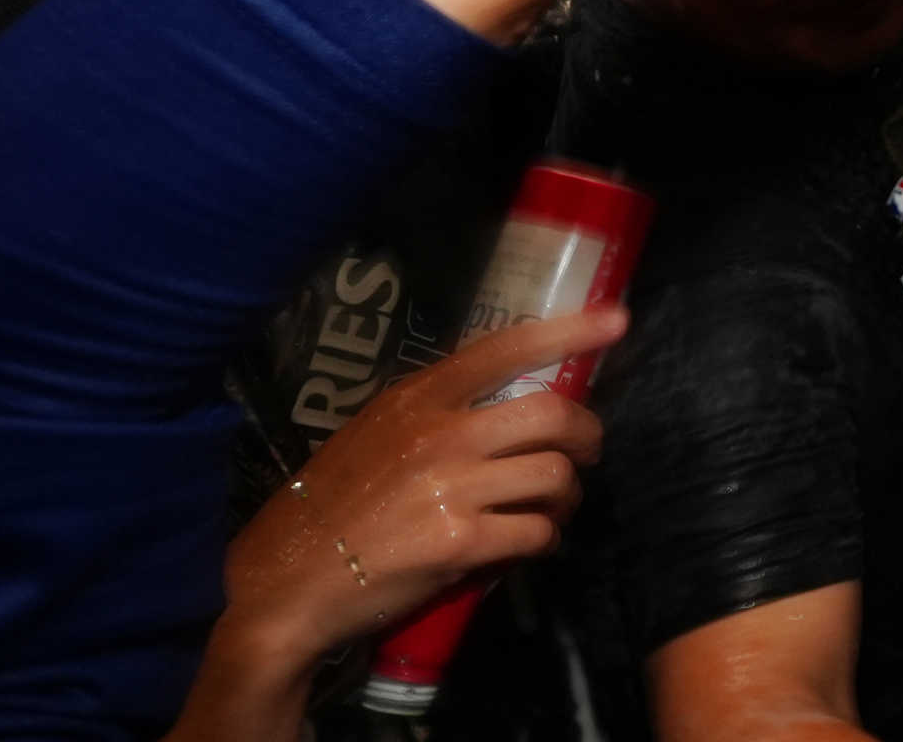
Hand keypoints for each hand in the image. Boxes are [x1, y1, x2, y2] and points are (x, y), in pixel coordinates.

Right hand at [216, 305, 621, 668]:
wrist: (287, 582)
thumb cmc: (334, 507)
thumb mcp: (374, 434)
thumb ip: (435, 416)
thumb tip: (506, 408)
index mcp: (416, 399)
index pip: (503, 349)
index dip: (566, 332)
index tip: (615, 321)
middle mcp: (439, 433)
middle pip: (552, 415)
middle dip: (586, 436)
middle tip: (587, 454)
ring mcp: (451, 487)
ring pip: (554, 476)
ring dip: (566, 497)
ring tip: (552, 509)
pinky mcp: (459, 542)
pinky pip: (536, 531)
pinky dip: (544, 540)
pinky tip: (530, 544)